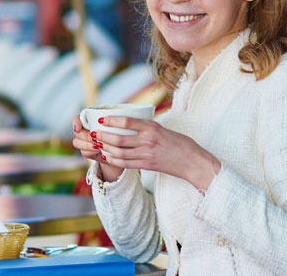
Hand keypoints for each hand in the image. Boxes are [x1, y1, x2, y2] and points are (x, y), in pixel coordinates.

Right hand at [71, 115, 123, 181]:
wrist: (121, 151)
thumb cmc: (121, 134)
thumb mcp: (119, 127)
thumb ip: (115, 123)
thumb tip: (116, 121)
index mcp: (90, 121)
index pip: (78, 118)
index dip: (76, 122)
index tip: (78, 128)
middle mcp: (85, 130)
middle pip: (77, 132)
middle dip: (86, 136)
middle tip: (95, 139)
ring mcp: (84, 141)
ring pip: (77, 142)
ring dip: (87, 145)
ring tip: (98, 146)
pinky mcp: (87, 152)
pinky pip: (83, 152)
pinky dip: (90, 152)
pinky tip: (99, 152)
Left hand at [93, 116, 220, 190]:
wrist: (193, 162)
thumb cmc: (181, 143)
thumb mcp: (164, 130)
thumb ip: (148, 128)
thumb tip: (130, 124)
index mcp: (153, 128)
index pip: (127, 121)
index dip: (112, 120)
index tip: (102, 119)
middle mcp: (148, 141)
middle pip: (119, 139)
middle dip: (103, 136)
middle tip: (94, 133)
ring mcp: (147, 155)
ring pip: (119, 152)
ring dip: (105, 148)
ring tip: (97, 144)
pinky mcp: (147, 166)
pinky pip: (126, 163)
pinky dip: (114, 159)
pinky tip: (107, 156)